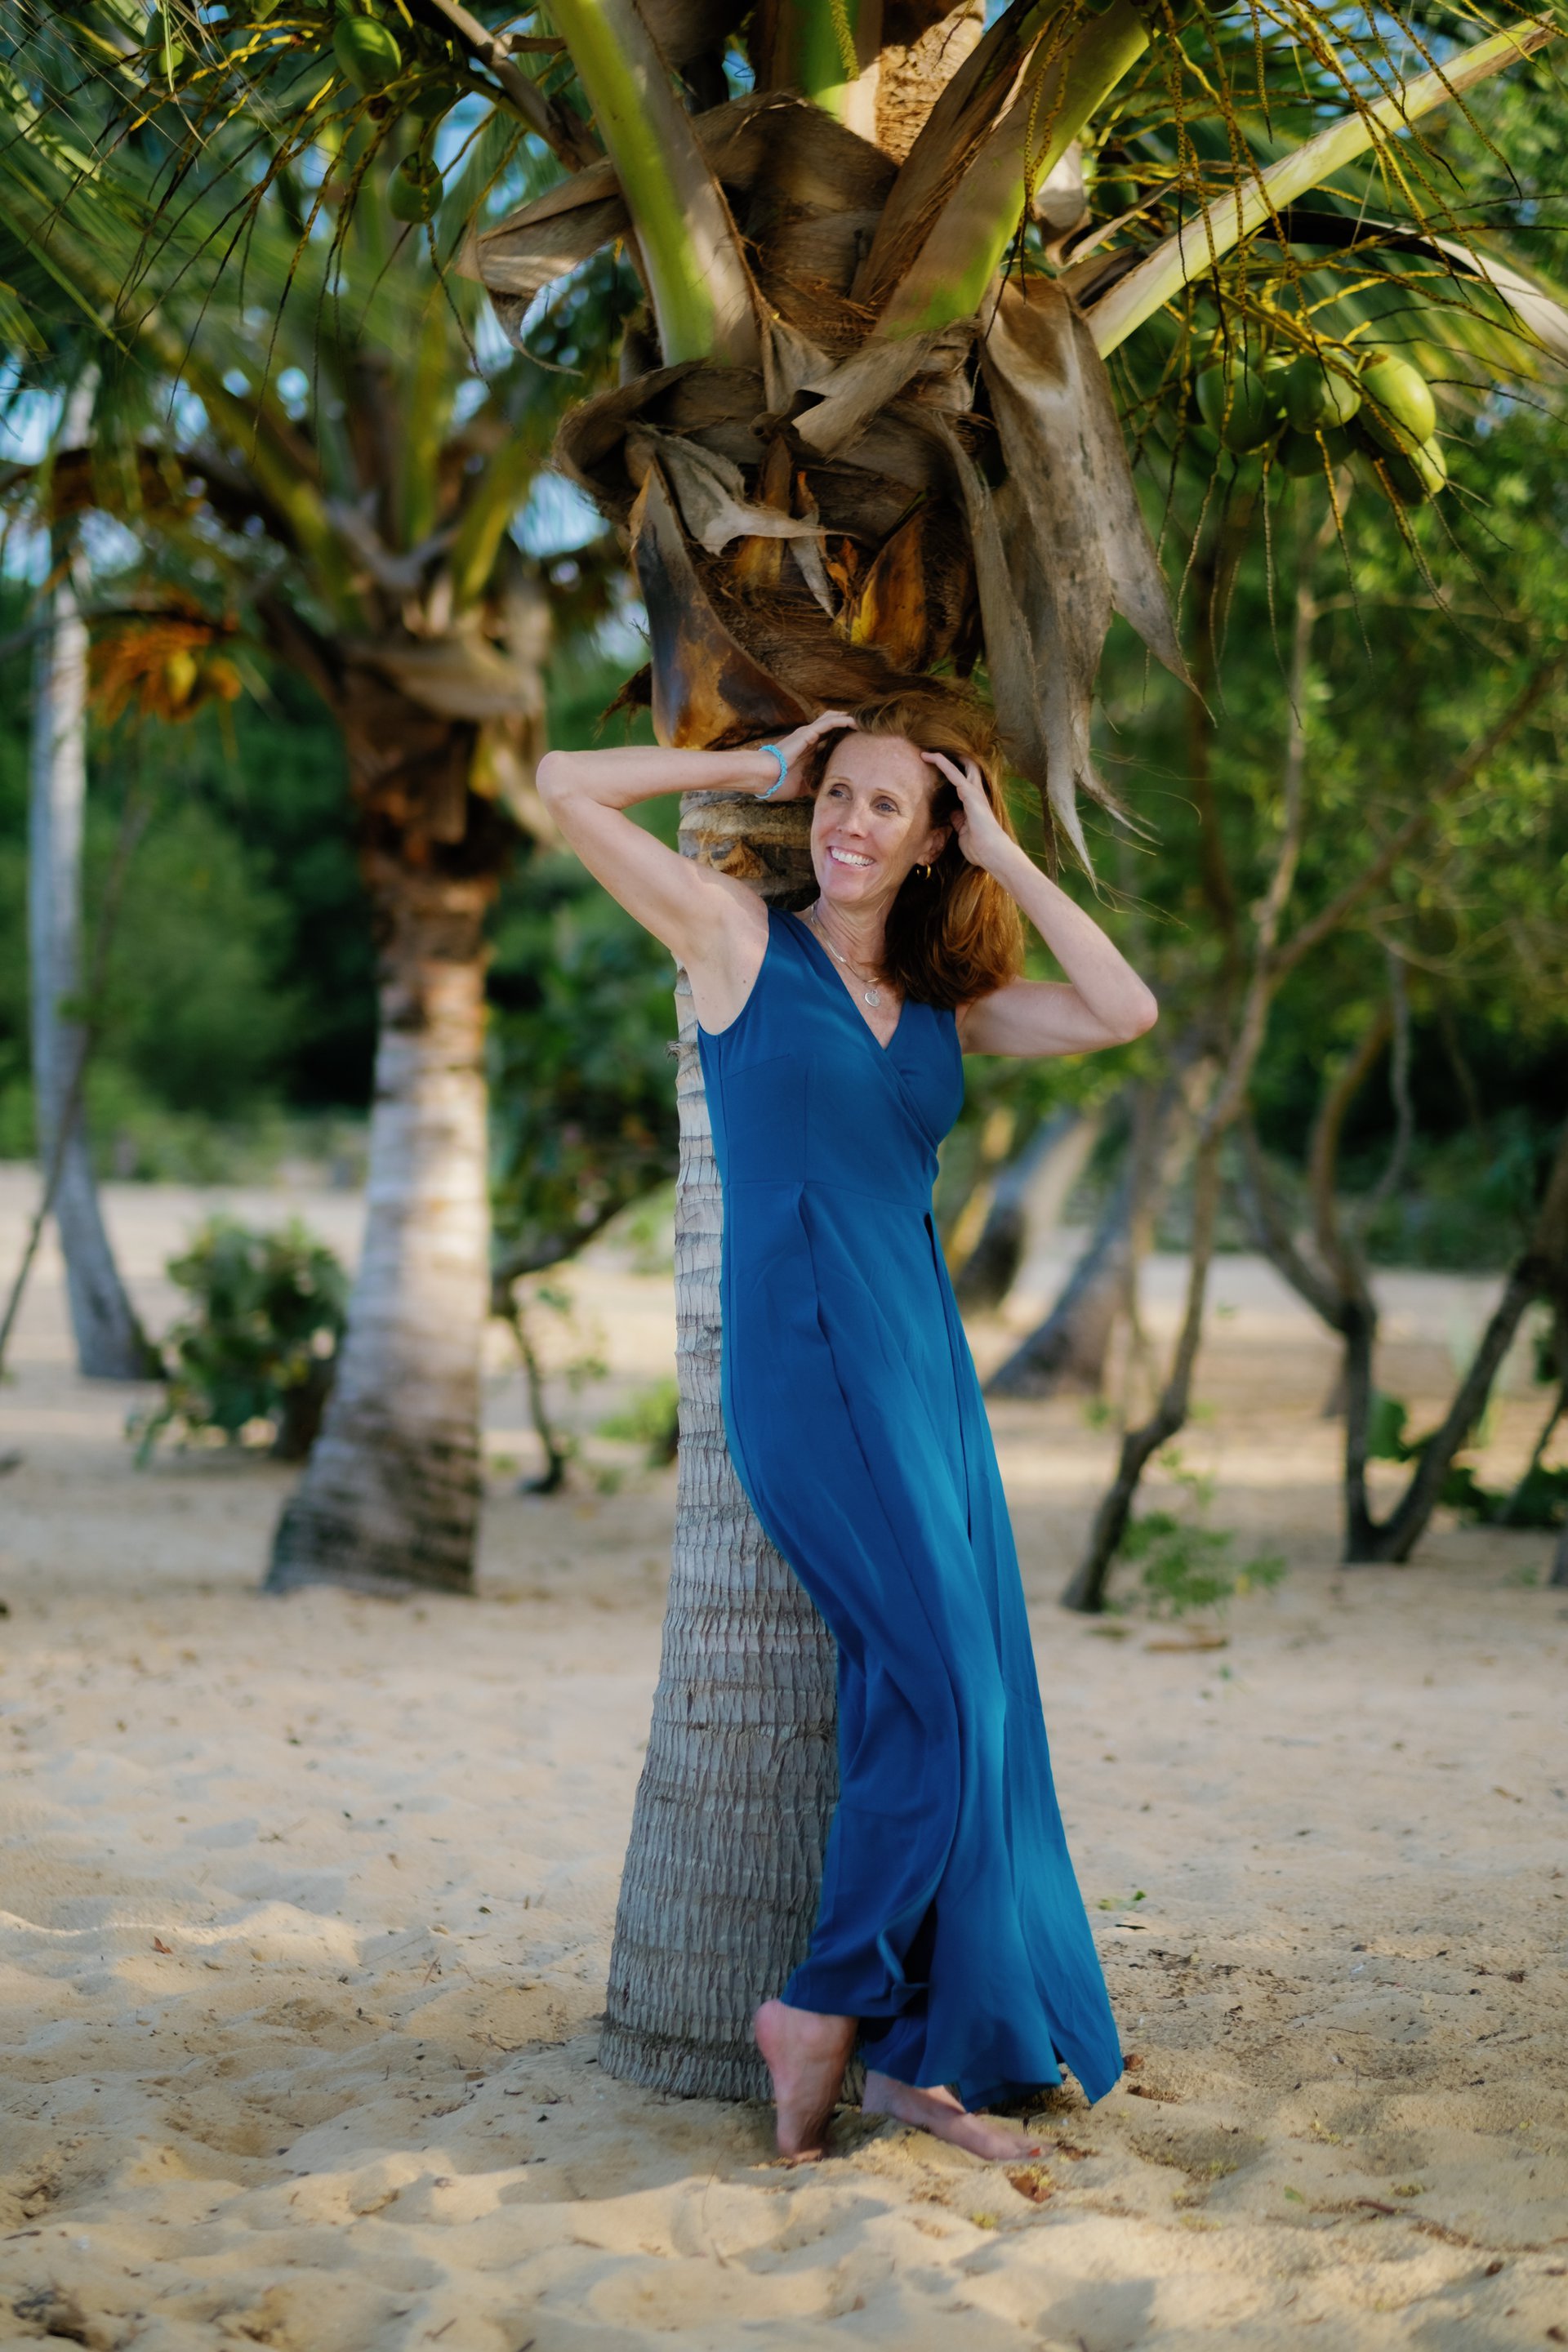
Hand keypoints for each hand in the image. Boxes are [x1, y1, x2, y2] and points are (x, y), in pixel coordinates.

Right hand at [753, 710, 855, 799]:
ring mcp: (808, 734)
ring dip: (848, 719)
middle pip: (832, 724)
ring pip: (832, 719)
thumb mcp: (806, 784)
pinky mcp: (807, 733)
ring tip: (865, 721)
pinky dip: (843, 720)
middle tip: (865, 728)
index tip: (859, 741)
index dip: (843, 737)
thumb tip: (830, 793)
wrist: (765, 778)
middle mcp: (809, 738)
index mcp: (808, 749)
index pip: (829, 738)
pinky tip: (856, 722)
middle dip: (848, 725)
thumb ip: (817, 783)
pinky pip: (829, 722)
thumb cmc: (780, 783)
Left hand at [923, 750, 1011, 871]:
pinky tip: (931, 757)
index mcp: (974, 802)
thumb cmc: (979, 847)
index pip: (964, 781)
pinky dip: (942, 763)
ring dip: (941, 758)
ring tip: (924, 753)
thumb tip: (952, 814)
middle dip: (951, 758)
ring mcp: (975, 792)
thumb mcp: (963, 831)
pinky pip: (954, 773)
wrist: (992, 852)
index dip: (951, 773)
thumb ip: (958, 820)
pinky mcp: (970, 793)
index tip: (935, 769)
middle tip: (932, 753)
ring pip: (961, 765)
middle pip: (967, 767)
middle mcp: (976, 793)